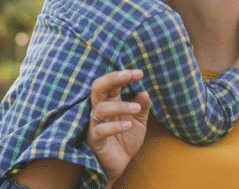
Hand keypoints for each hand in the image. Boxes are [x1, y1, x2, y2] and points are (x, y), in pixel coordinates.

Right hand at [87, 70, 150, 186]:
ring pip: (101, 108)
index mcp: (110, 103)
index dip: (124, 75)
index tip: (140, 73)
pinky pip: (100, 130)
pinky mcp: (94, 140)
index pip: (112, 83)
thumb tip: (144, 92)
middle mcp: (99, 110)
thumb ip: (142, 108)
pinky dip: (115, 127)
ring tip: (137, 108)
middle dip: (114, 78)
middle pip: (98, 87)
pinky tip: (128, 126)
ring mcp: (95, 125)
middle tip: (132, 75)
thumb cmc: (126, 141)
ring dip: (120, 106)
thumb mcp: (139, 123)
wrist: (119, 166)